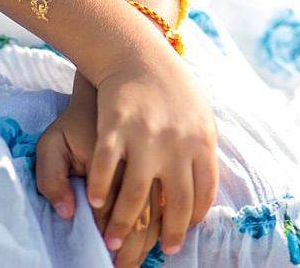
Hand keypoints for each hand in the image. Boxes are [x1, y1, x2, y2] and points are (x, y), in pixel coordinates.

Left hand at [36, 72, 164, 266]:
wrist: (115, 84)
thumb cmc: (78, 121)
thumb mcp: (52, 141)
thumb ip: (51, 177)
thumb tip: (67, 213)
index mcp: (107, 160)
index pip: (108, 211)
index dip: (111, 236)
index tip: (110, 255)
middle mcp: (139, 158)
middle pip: (142, 217)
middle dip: (136, 248)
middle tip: (127, 267)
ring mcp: (163, 153)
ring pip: (167, 208)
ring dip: (161, 236)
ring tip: (154, 254)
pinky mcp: (181, 150)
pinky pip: (188, 190)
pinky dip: (183, 213)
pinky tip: (176, 227)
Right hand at [89, 51, 218, 256]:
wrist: (137, 52)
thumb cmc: (169, 87)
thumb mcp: (199, 115)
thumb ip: (202, 152)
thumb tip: (204, 194)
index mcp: (202, 141)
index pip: (203, 194)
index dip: (191, 220)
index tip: (178, 238)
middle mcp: (178, 142)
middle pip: (176, 203)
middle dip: (165, 235)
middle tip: (153, 252)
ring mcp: (147, 135)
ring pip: (137, 194)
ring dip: (123, 223)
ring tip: (114, 241)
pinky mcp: (117, 125)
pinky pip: (107, 167)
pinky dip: (101, 188)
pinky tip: (95, 202)